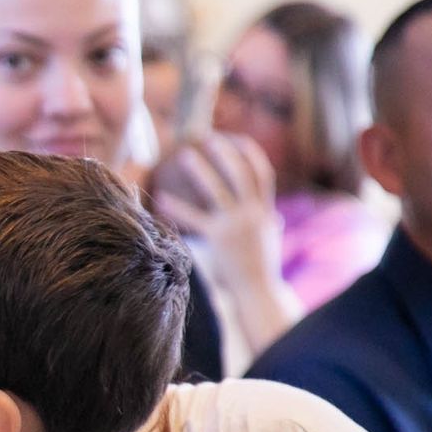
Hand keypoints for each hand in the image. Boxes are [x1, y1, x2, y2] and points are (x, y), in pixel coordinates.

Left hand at [152, 132, 301, 353]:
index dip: (252, 155)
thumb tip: (271, 214)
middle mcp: (254, 214)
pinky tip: (161, 197)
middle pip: (241, 174)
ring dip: (202, 170)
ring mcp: (237, 226)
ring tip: (185, 154)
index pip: (263, 175)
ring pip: (218, 190)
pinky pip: (194, 218)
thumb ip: (268, 222)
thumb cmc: (259, 267)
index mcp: (265, 212)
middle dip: (226, 153)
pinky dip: (177, 206)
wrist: (258, 293)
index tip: (239, 139)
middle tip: (208, 138)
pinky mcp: (219, 240)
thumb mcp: (269, 240)